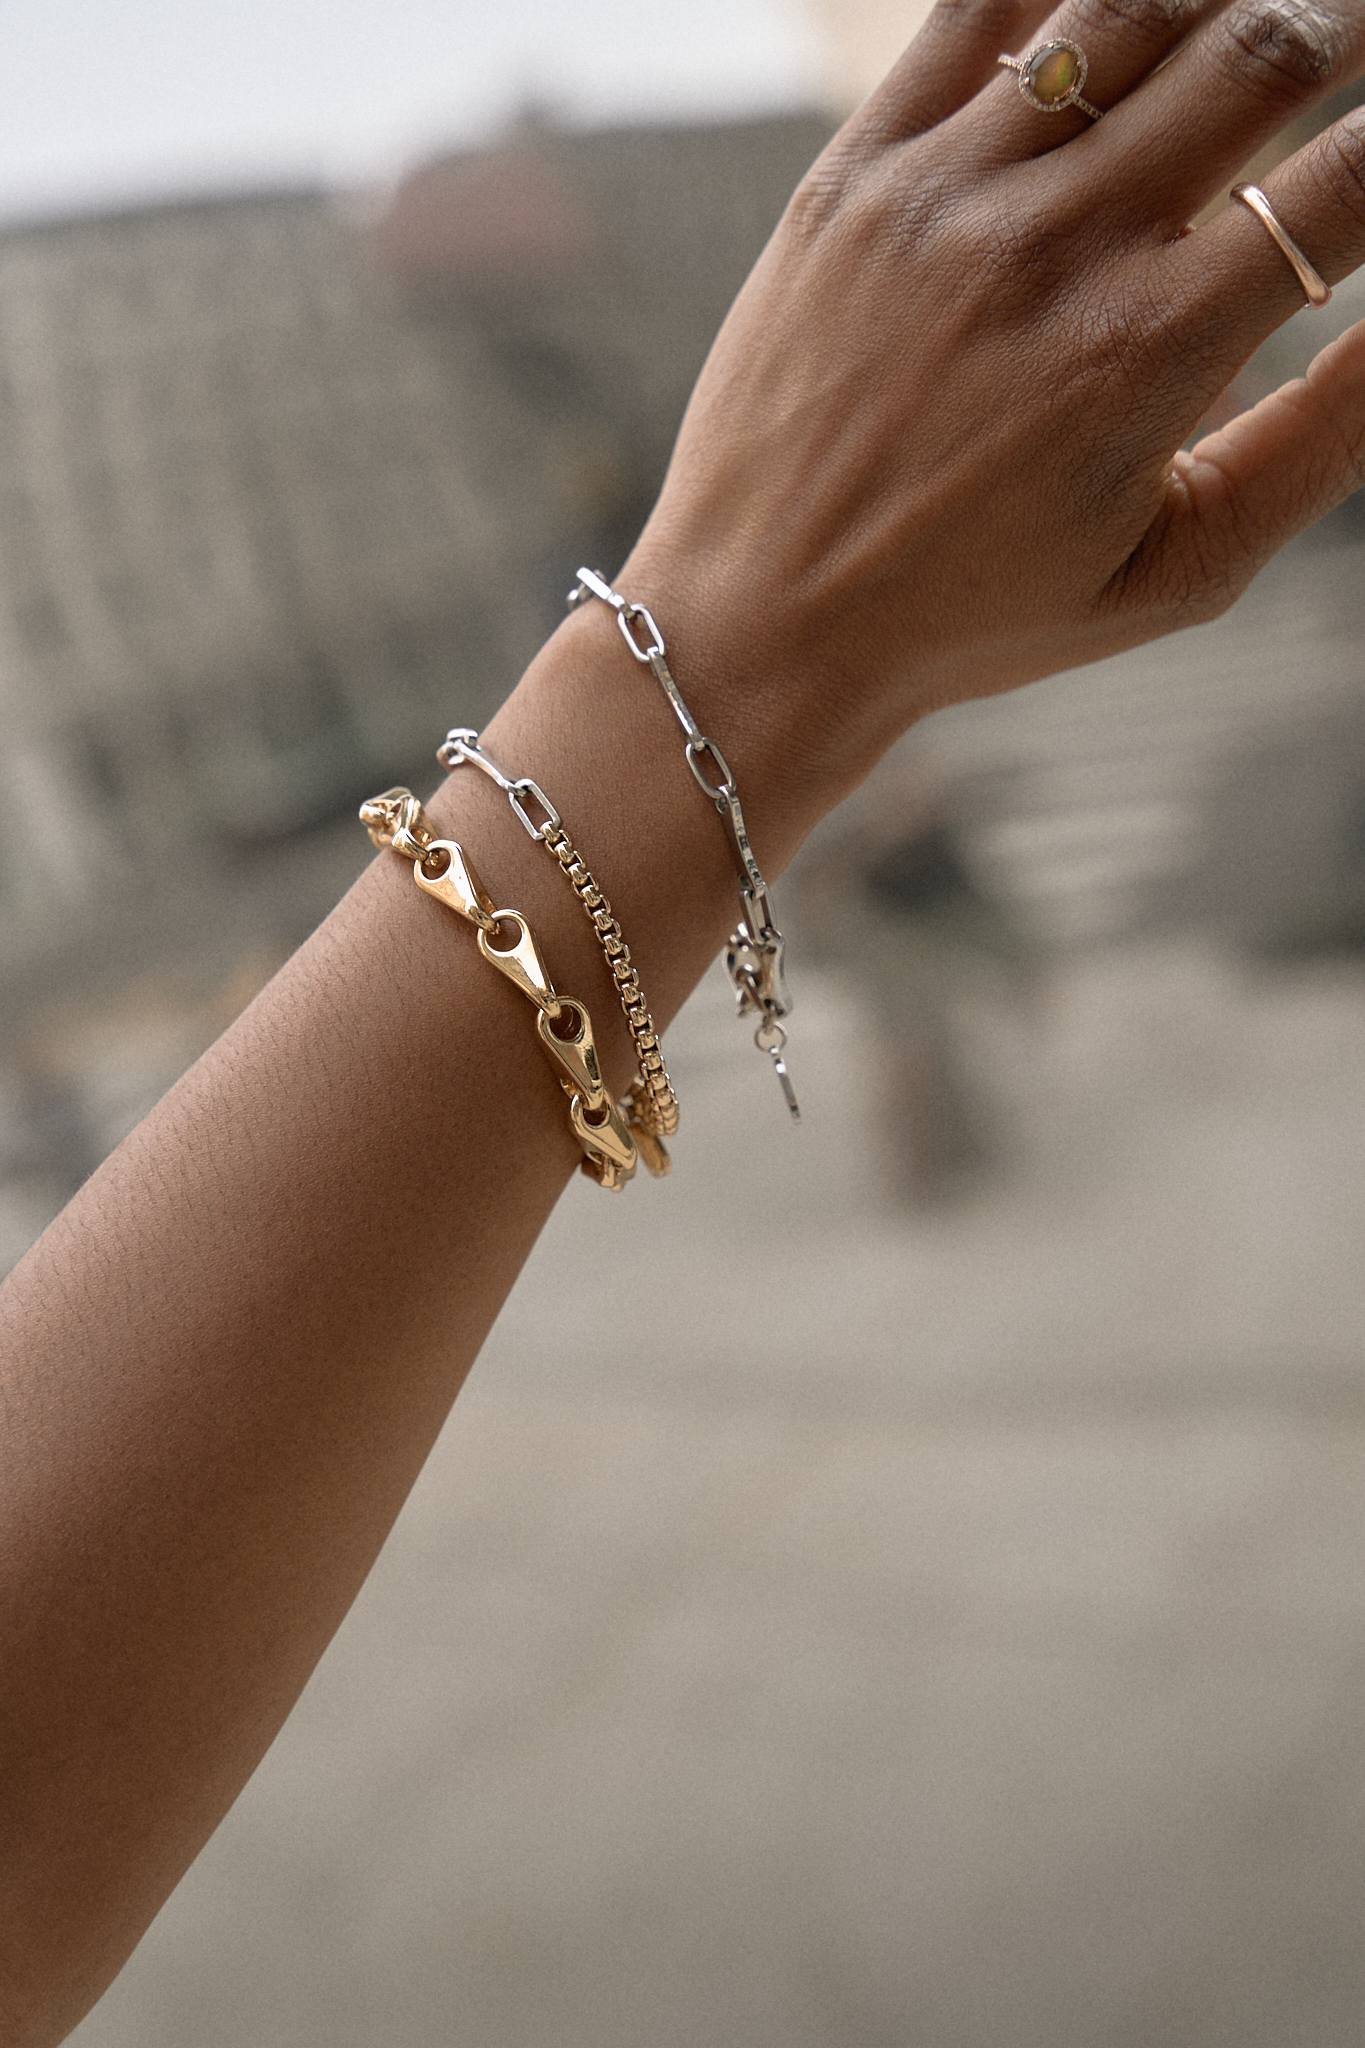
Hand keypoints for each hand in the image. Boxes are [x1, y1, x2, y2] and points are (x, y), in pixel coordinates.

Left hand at [623, 0, 1364, 808]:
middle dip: (1340, 28)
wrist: (763, 623)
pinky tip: (1117, 9)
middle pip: (1259, 51)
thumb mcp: (1174, 569)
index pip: (1344, 184)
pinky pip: (973, 8)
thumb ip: (1321, 444)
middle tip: (1350, 44)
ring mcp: (944, 197)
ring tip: (1258, 21)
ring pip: (1129, 5)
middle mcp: (1051, 249)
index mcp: (1147, 354)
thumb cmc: (977, 614)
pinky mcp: (854, 173)